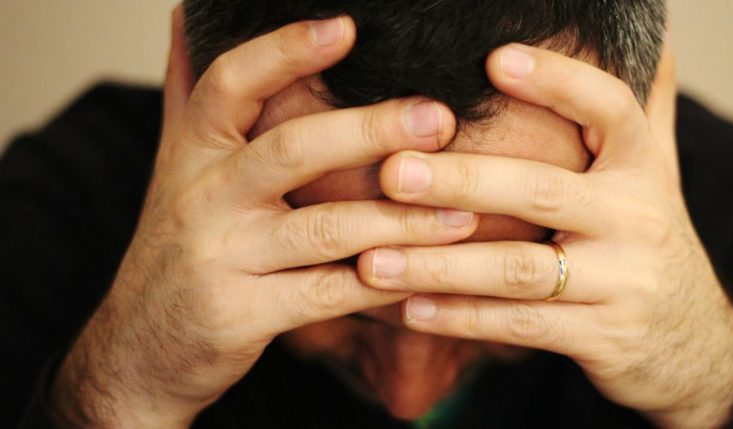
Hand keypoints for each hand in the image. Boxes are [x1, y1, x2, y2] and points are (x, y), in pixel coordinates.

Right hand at [49, 9, 471, 427]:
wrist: (137, 351)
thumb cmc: (175, 251)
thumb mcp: (173, 169)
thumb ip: (190, 96)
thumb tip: (187, 16)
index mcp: (192, 154)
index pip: (231, 84)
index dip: (284, 51)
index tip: (346, 27)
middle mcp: (202, 199)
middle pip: (291, 149)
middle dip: (370, 131)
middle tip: (439, 118)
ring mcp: (221, 259)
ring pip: (322, 229)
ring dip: (399, 221)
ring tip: (462, 212)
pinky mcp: (242, 317)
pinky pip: (327, 296)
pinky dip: (382, 286)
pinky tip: (428, 277)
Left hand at [358, 42, 732, 426]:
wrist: (695, 343)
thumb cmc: (649, 241)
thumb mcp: (660, 172)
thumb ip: (646, 109)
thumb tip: (653, 34)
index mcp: (643, 168)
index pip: (610, 110)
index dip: (556, 81)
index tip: (493, 60)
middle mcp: (636, 219)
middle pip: (541, 189)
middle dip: (461, 181)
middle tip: (392, 172)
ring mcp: (622, 282)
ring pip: (519, 269)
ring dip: (440, 265)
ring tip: (373, 261)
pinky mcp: (602, 337)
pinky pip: (520, 326)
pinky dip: (462, 318)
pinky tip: (410, 310)